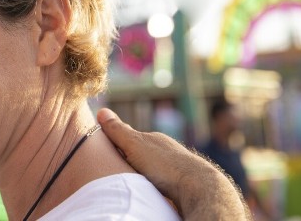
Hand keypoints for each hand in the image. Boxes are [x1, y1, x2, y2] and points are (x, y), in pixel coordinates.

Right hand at [97, 108, 249, 220]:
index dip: (119, 145)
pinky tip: (152, 191)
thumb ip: (118, 130)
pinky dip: (156, 184)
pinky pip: (164, 181)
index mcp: (155, 139)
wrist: (198, 187)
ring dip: (145, 174)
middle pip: (144, 153)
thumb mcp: (135, 145)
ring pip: (155, 168)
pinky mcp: (182, 183)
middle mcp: (167, 150)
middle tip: (118, 170)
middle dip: (132, 160)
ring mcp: (176, 166)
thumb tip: (102, 111)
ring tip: (134, 183)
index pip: (132, 138)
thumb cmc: (165, 164)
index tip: (107, 153)